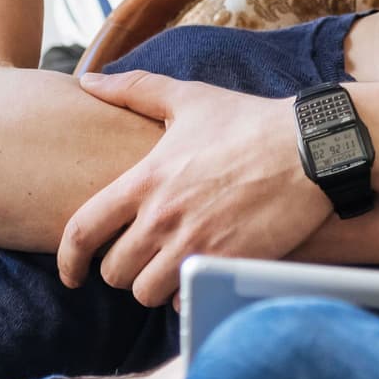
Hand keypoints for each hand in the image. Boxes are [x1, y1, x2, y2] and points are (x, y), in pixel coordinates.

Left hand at [57, 71, 330, 305]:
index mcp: (145, 180)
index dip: (68, 259)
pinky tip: (198, 272)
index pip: (83, 231)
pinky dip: (186, 292)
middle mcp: (163, 217)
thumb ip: (134, 89)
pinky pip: (187, 297)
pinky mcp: (227, 264)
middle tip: (139, 259)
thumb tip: (89, 80)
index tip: (70, 272)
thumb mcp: (188, 97)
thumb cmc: (248, 121)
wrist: (310, 150)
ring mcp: (195, 244)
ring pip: (146, 292)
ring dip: (152, 285)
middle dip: (121, 270)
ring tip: (167, 267)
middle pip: (114, 272)